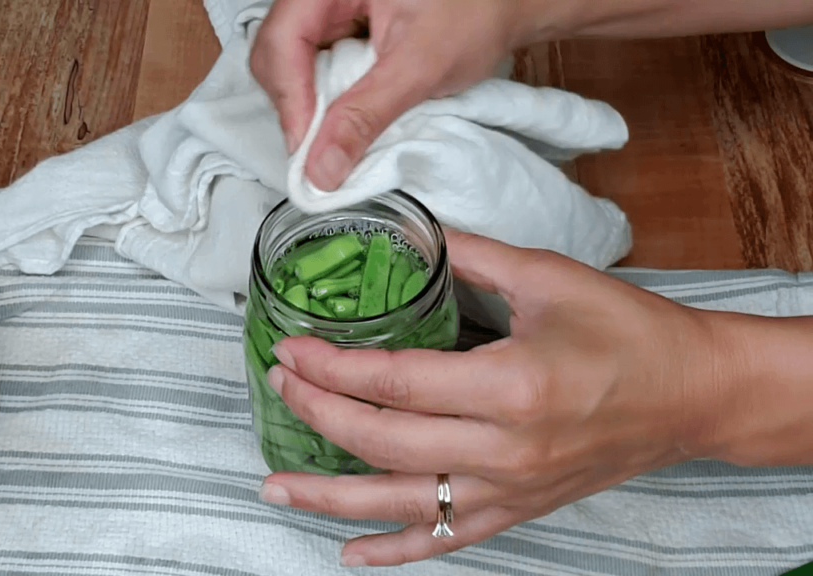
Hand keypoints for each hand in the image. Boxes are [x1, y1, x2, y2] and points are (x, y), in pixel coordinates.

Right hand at [249, 0, 549, 189]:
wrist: (506, 5)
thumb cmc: (475, 15)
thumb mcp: (418, 69)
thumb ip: (365, 117)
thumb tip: (321, 169)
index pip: (283, 39)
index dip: (291, 98)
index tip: (307, 150)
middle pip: (276, 53)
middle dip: (295, 105)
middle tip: (319, 151)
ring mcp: (327, 8)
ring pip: (288, 63)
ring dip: (308, 106)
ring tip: (334, 137)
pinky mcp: (338, 27)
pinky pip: (311, 66)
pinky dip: (323, 99)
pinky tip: (343, 118)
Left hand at [258, 231, 741, 565]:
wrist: (696, 394)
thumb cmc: (632, 332)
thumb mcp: (549, 276)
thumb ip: (470, 254)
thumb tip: (412, 231)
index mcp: (512, 385)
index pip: (394, 382)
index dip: (331, 368)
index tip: (292, 349)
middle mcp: (506, 449)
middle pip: (384, 442)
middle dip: (318, 414)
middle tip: (279, 385)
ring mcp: (511, 489)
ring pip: (401, 504)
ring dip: (330, 496)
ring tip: (276, 483)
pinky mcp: (520, 509)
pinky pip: (447, 541)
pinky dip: (394, 552)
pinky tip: (350, 555)